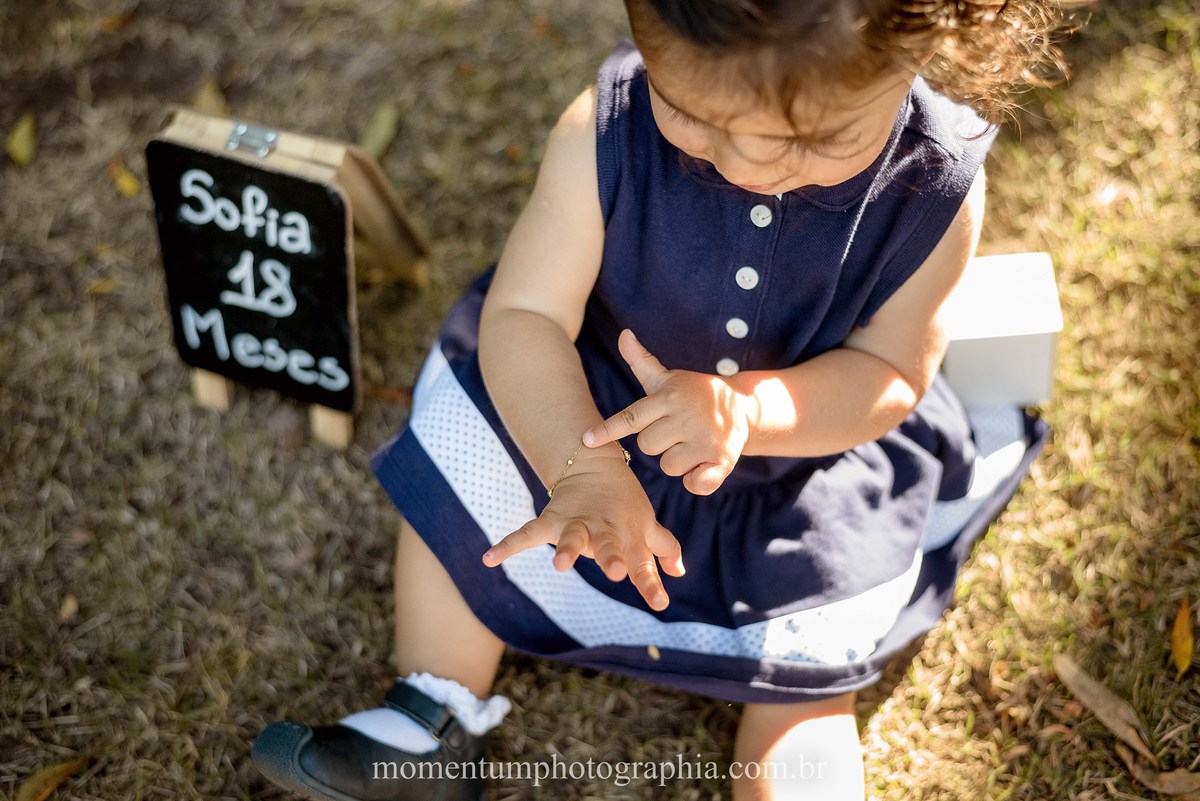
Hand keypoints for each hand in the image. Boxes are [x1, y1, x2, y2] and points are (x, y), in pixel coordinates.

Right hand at [481, 448, 684, 610]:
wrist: (594, 464)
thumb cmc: (625, 503)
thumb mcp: (647, 523)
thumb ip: (663, 549)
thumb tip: (678, 572)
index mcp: (628, 534)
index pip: (642, 562)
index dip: (651, 582)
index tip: (660, 603)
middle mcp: (603, 529)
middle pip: (608, 546)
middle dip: (611, 558)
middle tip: (616, 572)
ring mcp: (576, 523)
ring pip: (572, 537)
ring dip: (567, 550)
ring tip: (559, 565)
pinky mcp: (551, 519)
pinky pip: (527, 533)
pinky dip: (508, 544)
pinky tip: (489, 558)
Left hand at [584, 329, 756, 494]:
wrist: (742, 406)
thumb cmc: (693, 394)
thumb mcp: (668, 378)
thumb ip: (642, 361)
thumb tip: (624, 335)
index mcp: (668, 399)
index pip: (631, 417)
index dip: (608, 429)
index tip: (586, 440)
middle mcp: (686, 418)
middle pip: (647, 446)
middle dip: (656, 442)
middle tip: (674, 430)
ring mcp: (705, 440)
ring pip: (668, 465)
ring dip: (676, 460)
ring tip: (691, 443)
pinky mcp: (722, 460)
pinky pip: (696, 484)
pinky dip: (697, 480)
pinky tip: (704, 465)